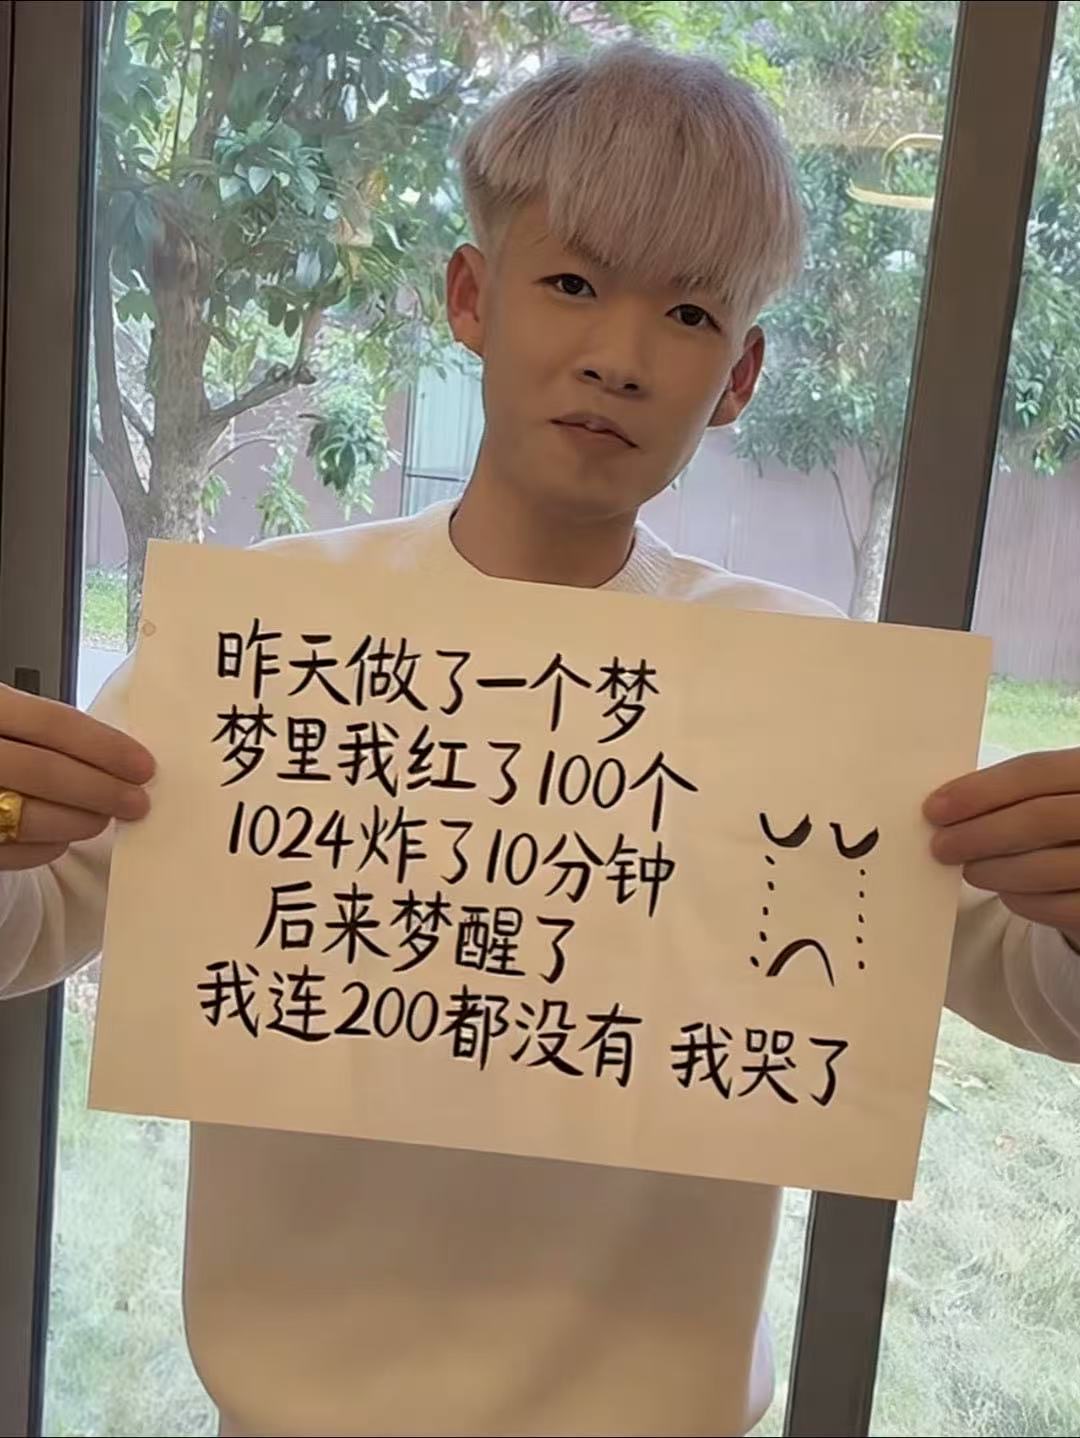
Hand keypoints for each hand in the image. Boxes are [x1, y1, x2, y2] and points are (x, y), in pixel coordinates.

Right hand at [0, 683, 154, 869]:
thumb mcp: (9, 717)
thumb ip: (48, 732)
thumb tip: (119, 756)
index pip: (54, 723)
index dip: (105, 746)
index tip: (143, 766)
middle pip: (45, 771)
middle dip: (101, 790)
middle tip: (136, 802)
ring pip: (29, 816)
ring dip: (80, 820)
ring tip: (102, 819)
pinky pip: (14, 850)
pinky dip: (48, 846)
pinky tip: (64, 837)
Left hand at [924, 748, 1079, 950]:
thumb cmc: (1068, 822)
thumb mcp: (1056, 792)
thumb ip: (1016, 793)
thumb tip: (947, 807)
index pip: (1035, 771)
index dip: (980, 790)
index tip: (935, 809)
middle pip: (1039, 819)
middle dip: (979, 834)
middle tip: (941, 846)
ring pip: (1045, 867)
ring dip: (994, 870)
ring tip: (970, 870)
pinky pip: (1057, 907)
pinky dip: (1022, 900)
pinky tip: (1005, 892)